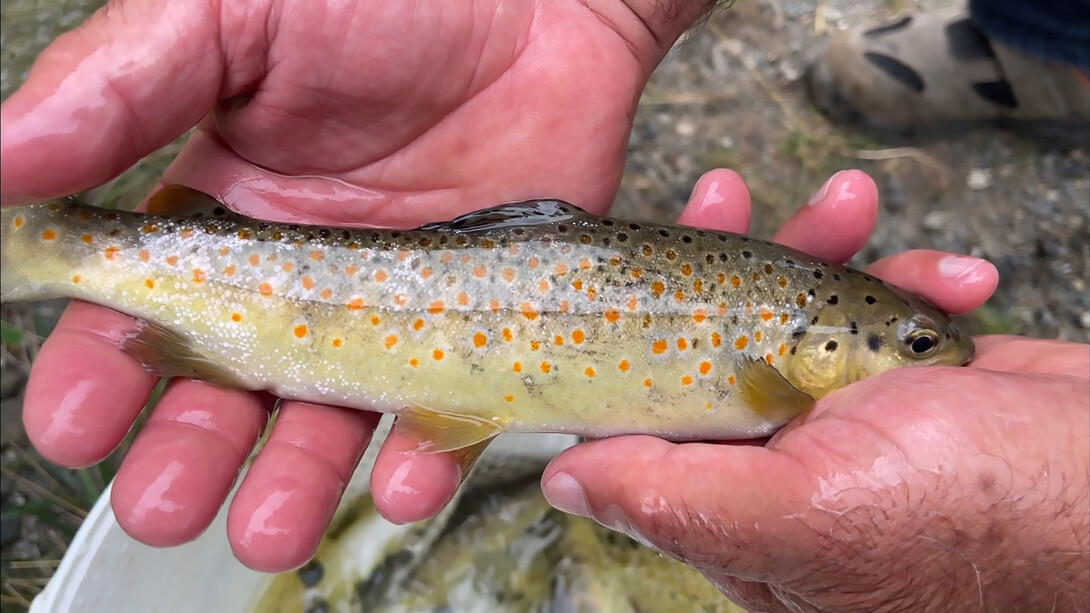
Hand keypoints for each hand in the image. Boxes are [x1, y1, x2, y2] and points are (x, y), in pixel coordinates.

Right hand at [1, 0, 714, 570]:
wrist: (540, 4)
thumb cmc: (387, 0)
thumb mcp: (233, 18)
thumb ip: (121, 86)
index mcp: (222, 215)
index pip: (139, 314)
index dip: (103, 371)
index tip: (78, 419)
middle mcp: (299, 278)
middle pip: (226, 393)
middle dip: (189, 455)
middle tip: (167, 505)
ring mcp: (391, 311)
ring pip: (326, 422)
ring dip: (293, 484)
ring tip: (270, 529)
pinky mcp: (477, 327)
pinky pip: (446, 411)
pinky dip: (424, 454)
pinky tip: (403, 480)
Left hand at [543, 177, 1088, 610]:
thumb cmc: (981, 526)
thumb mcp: (807, 519)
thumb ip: (679, 501)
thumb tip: (568, 481)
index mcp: (741, 512)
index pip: (653, 419)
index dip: (635, 334)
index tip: (641, 255)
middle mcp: (785, 468)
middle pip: (720, 349)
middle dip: (727, 268)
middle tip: (725, 195)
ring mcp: (849, 421)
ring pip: (802, 315)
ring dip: (826, 253)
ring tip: (853, 204)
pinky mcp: (910, 382)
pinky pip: (886, 312)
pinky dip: (912, 281)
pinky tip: (950, 276)